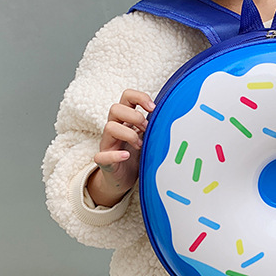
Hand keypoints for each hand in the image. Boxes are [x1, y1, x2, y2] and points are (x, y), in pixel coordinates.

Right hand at [87, 89, 154, 206]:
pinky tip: (127, 156)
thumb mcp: (148, 137)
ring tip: (140, 145)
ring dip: (128, 134)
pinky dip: (115, 155)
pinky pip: (101, 156)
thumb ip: (154, 126)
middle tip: (146, 129)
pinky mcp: (104, 161)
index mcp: (125, 119)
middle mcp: (114, 128)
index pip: (127, 97)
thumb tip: (173, 116)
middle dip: (135, 116)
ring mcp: (108, 144)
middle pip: (115, 108)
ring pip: (109, 127)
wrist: (123, 179)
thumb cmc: (137, 155)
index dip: (139, 97)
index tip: (153, 108)